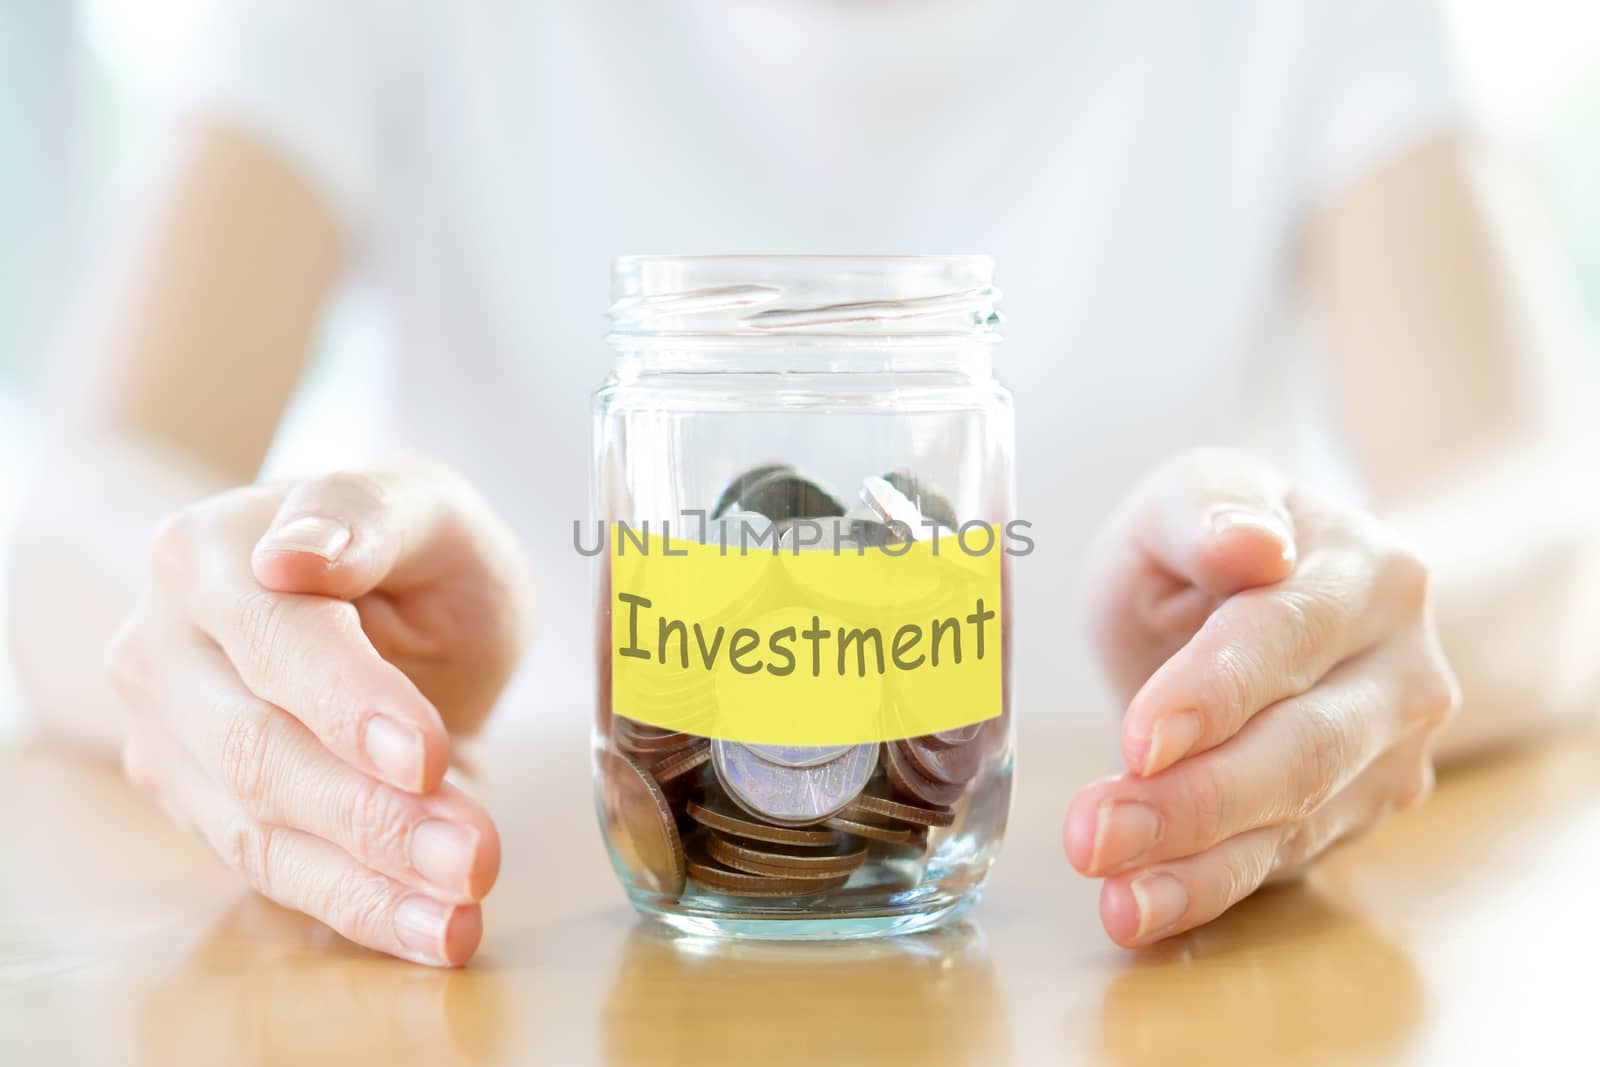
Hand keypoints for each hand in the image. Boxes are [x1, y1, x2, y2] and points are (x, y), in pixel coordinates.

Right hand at [107, 459, 532, 964]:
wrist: (368, 598)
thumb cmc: (407, 547)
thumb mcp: (423, 506)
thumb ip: (368, 514)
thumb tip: (296, 555)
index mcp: (209, 554)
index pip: (277, 640)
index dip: (349, 703)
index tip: (425, 756)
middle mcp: (163, 647)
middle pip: (258, 749)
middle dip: (374, 815)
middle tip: (476, 855)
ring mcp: (169, 736)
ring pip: (260, 829)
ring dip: (370, 882)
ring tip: (464, 910)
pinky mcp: (198, 807)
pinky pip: (274, 873)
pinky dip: (360, 908)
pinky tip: (434, 930)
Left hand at [1068, 448, 1457, 945]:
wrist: (1276, 592)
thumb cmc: (1213, 543)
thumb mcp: (1189, 496)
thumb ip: (1207, 510)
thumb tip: (1253, 545)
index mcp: (1366, 570)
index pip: (1287, 636)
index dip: (1214, 692)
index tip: (1141, 738)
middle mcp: (1402, 668)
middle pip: (1302, 749)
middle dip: (1193, 800)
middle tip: (1094, 833)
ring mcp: (1392, 751)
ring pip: (1295, 821)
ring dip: (1193, 864)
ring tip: (1110, 889)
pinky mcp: (1359, 813)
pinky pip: (1280, 862)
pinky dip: (1204, 891)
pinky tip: (1137, 907)